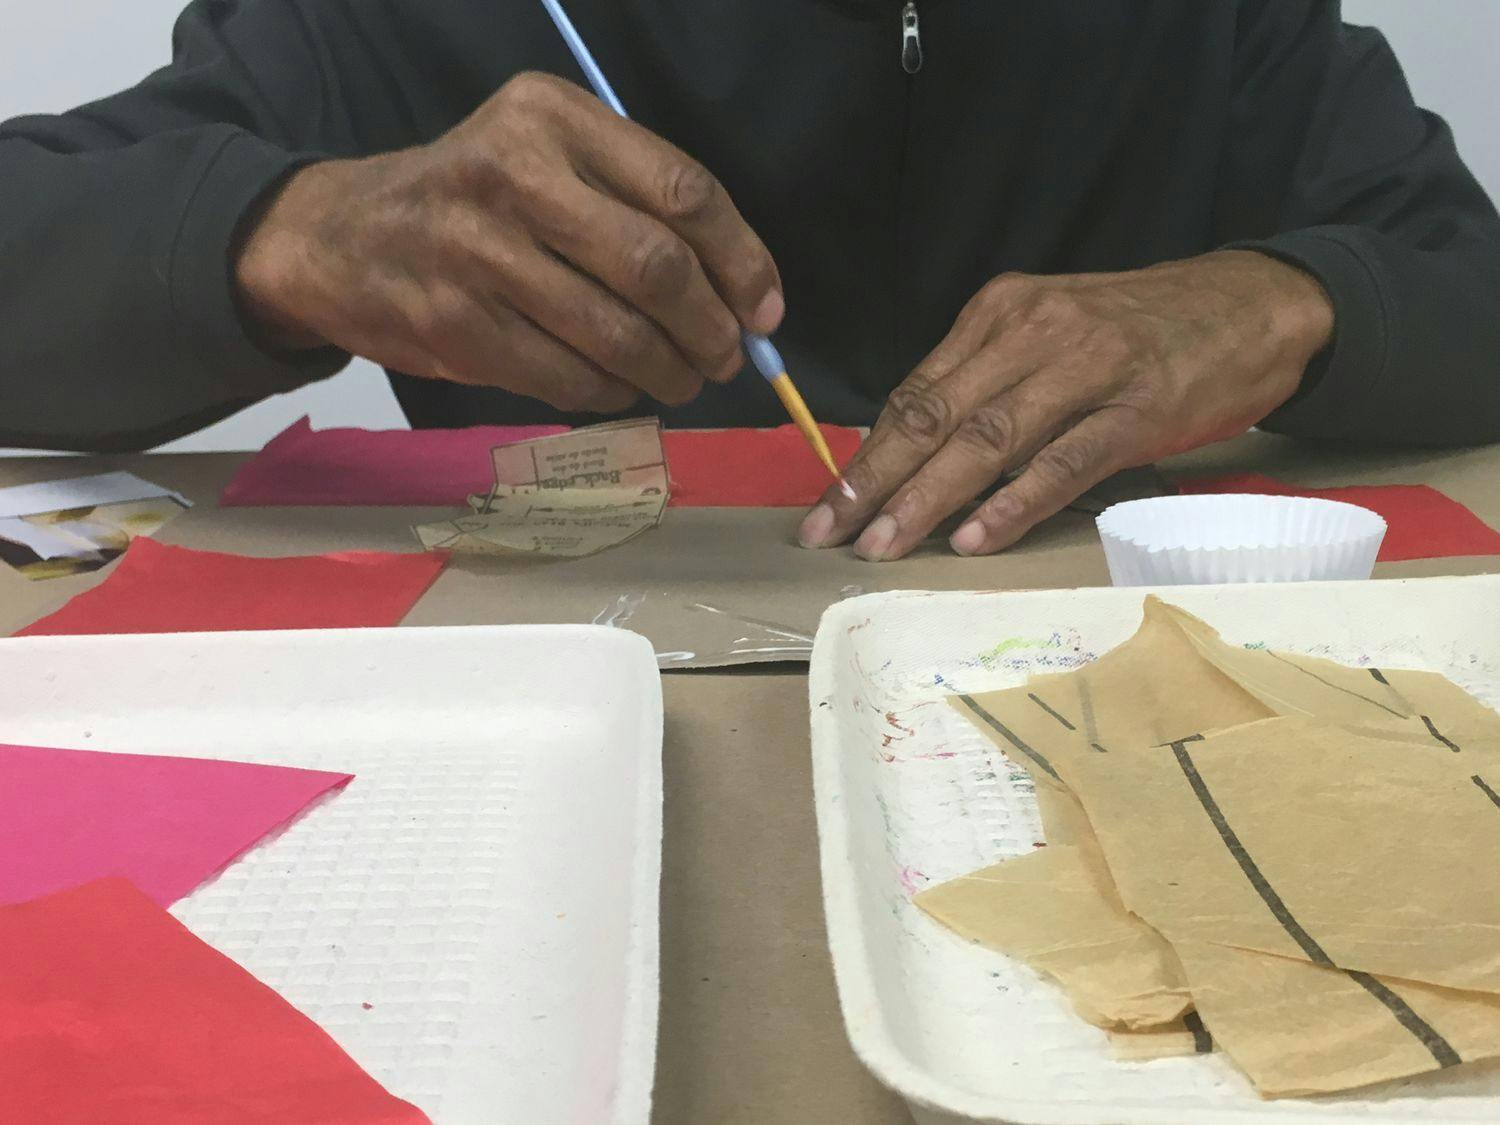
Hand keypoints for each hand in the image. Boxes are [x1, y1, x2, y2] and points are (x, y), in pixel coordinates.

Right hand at [234, 72, 782, 411]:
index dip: (742, 261)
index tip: (766, 310)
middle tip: (727, 357)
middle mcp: (513, 174)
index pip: (681, 191)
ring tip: (683, 380)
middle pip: (656, 267)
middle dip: (711, 328)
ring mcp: (477, 253)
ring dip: (669, 372)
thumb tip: (744, 294)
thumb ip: (635, 201)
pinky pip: (566, 378)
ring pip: (615, 334)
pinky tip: (620, 389)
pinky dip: (610, 394)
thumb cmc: (474, 197)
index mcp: (552, 117)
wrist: (344, 237)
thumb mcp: (547, 155)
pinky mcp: (456, 326)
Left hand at [799, 251, 1333, 558]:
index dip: (867, 453)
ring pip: (987, 440)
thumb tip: (912, 450)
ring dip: (928, 499)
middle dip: (875, 480)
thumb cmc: (1136, 329)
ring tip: (885, 545)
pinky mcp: (1137, 410)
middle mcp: (1032, 333)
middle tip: (830, 534)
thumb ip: (985, 379)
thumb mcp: (1048, 330)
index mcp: (1001, 313)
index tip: (827, 505)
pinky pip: (1062, 463)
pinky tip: (975, 538)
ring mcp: (1086, 370)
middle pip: (936, 415)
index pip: (916, 390)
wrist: (1248, 304)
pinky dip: (1015, 504)